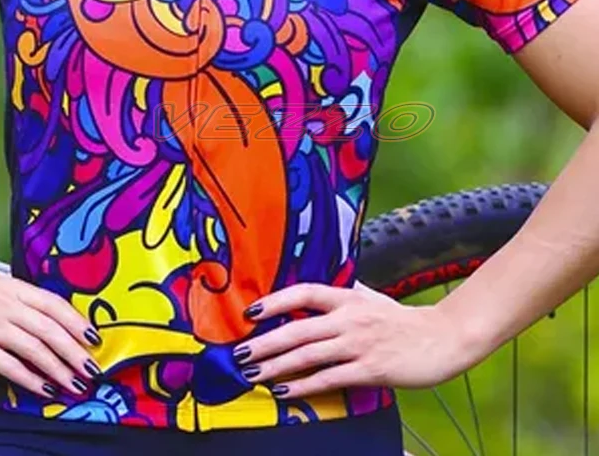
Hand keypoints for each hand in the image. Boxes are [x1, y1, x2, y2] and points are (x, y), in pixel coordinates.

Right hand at [0, 271, 103, 400]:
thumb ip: (18, 303)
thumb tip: (49, 326)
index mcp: (12, 286)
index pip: (53, 303)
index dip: (76, 322)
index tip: (94, 340)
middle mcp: (5, 302)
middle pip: (49, 327)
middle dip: (74, 351)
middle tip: (92, 369)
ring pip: (34, 347)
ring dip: (58, 369)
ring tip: (74, 385)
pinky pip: (9, 364)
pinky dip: (30, 378)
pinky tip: (44, 389)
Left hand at [233, 281, 479, 398]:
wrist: (443, 338)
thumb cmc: (402, 320)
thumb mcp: (371, 297)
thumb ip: (344, 293)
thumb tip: (316, 289)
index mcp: (347, 297)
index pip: (304, 292)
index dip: (276, 300)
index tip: (251, 311)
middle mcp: (349, 318)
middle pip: (298, 328)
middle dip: (265, 342)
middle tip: (240, 353)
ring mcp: (359, 344)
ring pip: (309, 355)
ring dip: (277, 366)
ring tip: (254, 373)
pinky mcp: (370, 369)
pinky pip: (330, 379)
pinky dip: (304, 386)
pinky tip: (285, 392)